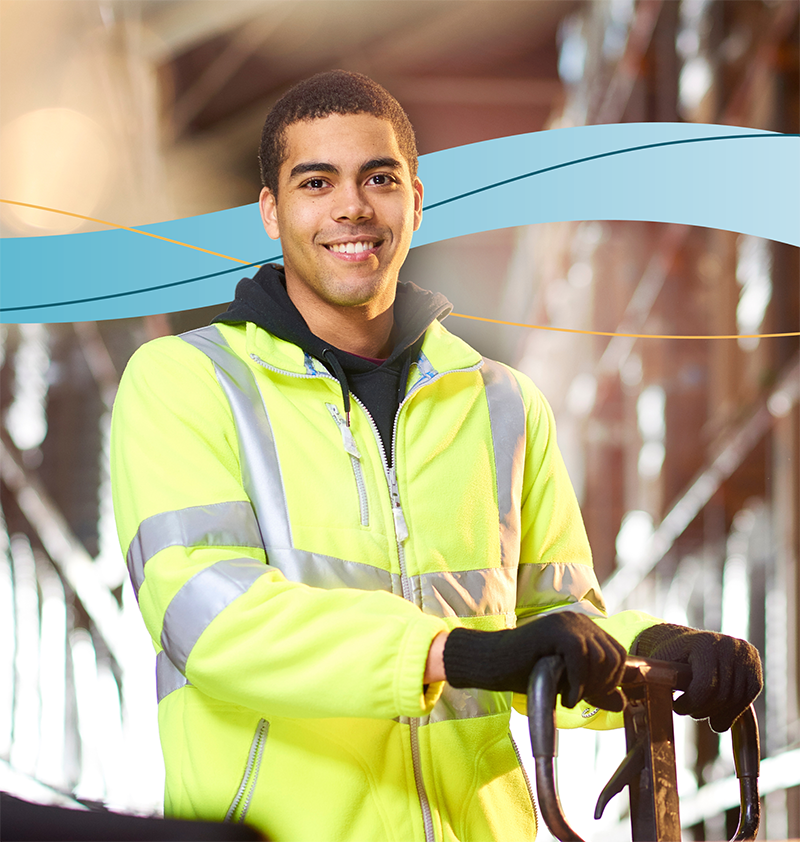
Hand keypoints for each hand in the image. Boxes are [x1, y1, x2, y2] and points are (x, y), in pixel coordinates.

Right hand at [443, 611, 626, 710]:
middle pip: (614, 656)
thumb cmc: (526, 672)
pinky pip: (581, 655)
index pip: (618, 654)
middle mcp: (578, 620)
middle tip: (578, 698)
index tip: (590, 695)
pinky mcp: (555, 629)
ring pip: (600, 657)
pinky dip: (578, 682)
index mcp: (583, 629)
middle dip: (602, 685)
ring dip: (589, 686)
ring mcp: (566, 621)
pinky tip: (566, 695)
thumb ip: (594, 689)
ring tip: (569, 696)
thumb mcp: (568, 683)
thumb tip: (621, 704)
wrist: (492, 663)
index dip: (611, 681)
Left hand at [632, 624, 762, 731]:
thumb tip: (630, 696)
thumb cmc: (666, 655)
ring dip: (720, 713)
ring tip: (703, 715)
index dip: (691, 704)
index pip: (706, 687)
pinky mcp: (754, 662)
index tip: (678, 707)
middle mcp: (729, 644)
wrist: (683, 640)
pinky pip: (750, 695)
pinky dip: (735, 708)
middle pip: (723, 696)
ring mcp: (744, 652)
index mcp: (704, 643)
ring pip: (738, 699)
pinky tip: (719, 714)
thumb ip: (649, 679)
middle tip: (688, 712)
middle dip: (703, 709)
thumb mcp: (657, 664)